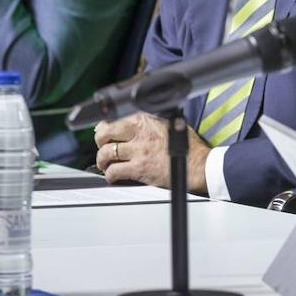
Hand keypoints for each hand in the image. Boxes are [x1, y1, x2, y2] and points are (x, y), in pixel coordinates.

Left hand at [94, 112, 209, 192]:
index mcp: (146, 121)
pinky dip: (110, 176)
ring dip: (102, 160)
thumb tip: (136, 123)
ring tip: (106, 164)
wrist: (196, 166)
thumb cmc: (188, 147)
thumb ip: (151, 122)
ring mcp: (138, 151)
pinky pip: (114, 171)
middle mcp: (139, 133)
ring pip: (106, 153)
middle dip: (100, 141)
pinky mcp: (139, 169)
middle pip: (105, 133)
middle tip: (103, 147)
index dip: (106, 127)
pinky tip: (114, 177)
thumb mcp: (170, 124)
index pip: (115, 119)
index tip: (105, 132)